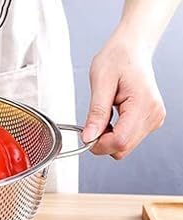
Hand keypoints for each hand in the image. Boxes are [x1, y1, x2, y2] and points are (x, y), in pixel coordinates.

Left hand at [82, 35, 165, 159]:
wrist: (132, 50)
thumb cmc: (118, 59)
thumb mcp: (101, 82)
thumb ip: (96, 113)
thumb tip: (88, 137)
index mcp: (144, 104)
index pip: (120, 141)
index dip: (99, 143)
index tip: (87, 132)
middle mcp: (153, 114)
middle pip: (122, 148)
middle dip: (102, 141)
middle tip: (95, 121)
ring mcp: (154, 119)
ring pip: (124, 147)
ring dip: (108, 138)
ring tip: (106, 114)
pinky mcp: (150, 122)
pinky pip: (127, 140)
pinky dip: (115, 134)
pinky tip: (113, 118)